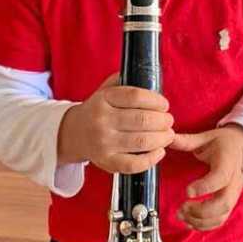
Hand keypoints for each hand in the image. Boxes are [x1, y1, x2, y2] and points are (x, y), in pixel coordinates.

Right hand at [57, 72, 174, 173]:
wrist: (74, 133)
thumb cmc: (98, 110)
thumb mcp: (106, 90)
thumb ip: (125, 81)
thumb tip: (150, 77)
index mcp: (104, 99)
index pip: (136, 97)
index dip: (156, 101)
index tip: (164, 105)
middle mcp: (102, 120)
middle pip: (142, 120)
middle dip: (163, 121)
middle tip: (169, 121)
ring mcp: (103, 143)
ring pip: (142, 141)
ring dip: (162, 138)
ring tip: (168, 135)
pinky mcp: (106, 162)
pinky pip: (134, 164)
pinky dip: (152, 159)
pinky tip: (159, 151)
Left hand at [168, 124, 242, 230]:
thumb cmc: (225, 142)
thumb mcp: (206, 137)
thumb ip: (187, 141)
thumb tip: (167, 137)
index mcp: (228, 163)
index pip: (221, 178)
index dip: (205, 187)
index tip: (187, 191)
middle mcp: (234, 182)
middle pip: (224, 203)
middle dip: (201, 211)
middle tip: (182, 208)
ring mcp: (233, 194)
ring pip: (222, 216)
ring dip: (201, 221)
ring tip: (182, 216)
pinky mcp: (230, 202)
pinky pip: (221, 220)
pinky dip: (205, 226)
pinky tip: (190, 222)